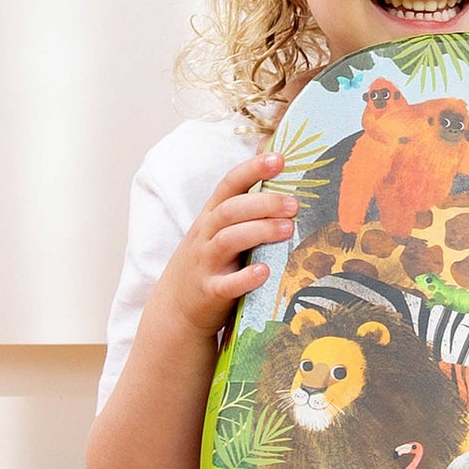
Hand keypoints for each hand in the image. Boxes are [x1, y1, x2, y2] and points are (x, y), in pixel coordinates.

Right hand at [152, 151, 297, 337]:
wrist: (175, 308)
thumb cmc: (207, 262)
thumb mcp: (216, 231)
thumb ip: (242, 207)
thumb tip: (275, 167)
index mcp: (211, 217)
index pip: (229, 185)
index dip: (252, 169)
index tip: (280, 159)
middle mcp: (205, 236)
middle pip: (231, 211)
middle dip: (263, 203)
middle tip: (294, 205)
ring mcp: (205, 264)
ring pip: (228, 240)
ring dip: (259, 231)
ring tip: (289, 229)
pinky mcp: (210, 292)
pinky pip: (226, 284)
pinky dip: (246, 278)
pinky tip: (266, 272)